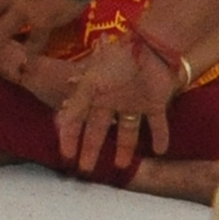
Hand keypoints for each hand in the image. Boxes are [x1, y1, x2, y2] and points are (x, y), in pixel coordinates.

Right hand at [54, 35, 182, 175]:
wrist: (151, 50)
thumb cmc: (116, 64)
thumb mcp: (91, 84)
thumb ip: (76, 104)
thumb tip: (58, 124)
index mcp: (94, 95)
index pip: (78, 121)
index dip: (71, 138)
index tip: (67, 156)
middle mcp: (112, 102)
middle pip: (100, 130)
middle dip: (92, 149)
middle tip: (87, 169)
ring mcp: (134, 103)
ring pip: (128, 131)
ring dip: (125, 149)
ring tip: (122, 166)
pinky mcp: (154, 104)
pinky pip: (158, 124)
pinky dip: (160, 137)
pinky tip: (159, 151)